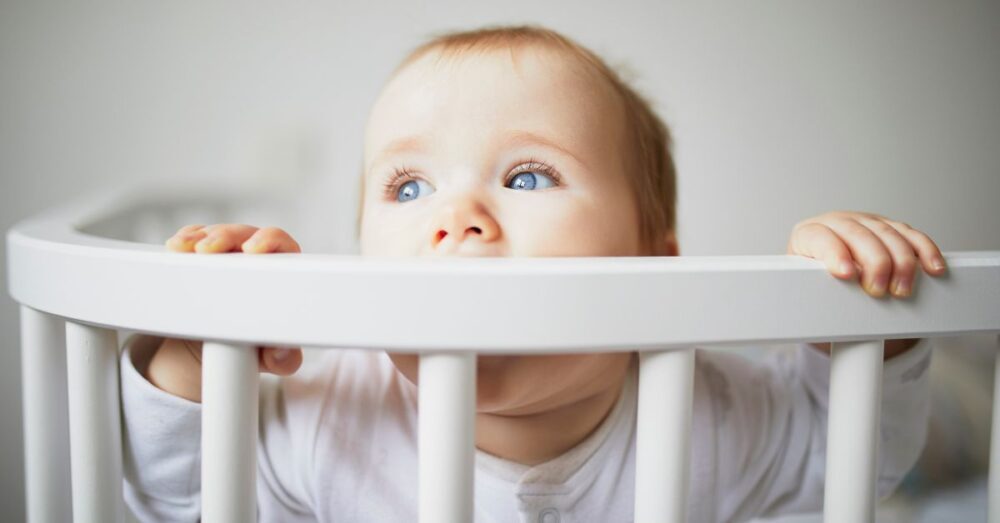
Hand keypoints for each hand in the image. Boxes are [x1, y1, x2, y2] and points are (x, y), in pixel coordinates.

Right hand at [149, 224, 303, 401]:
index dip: (270, 241)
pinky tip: (177, 245)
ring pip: (216, 234)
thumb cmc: (251, 348)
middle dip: (226, 236)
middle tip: (208, 249)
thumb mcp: (268, 356)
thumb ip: (282, 358)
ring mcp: (225, 255)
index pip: (282, 247)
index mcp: (280, 275)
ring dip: (200, 237)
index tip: (252, 250)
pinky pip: (192, 239)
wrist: (214, 355)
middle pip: (245, 234)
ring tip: (185, 248)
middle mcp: (254, 259)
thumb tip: (283, 354)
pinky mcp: (198, 257)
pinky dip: (184, 240)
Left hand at [787, 211, 945, 297]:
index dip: (834, 253)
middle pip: (859, 234)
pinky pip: (912, 236)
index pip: (820, 237)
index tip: (846, 274)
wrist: (823, 267)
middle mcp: (838, 223)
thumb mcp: (807, 285)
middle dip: (874, 263)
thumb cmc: (813, 280)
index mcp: (809, 234)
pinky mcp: (890, 228)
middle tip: (878, 290)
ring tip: (901, 290)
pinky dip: (925, 252)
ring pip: (888, 234)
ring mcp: (866, 222)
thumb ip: (814, 292)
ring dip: (901, 263)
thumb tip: (824, 311)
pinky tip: (932, 268)